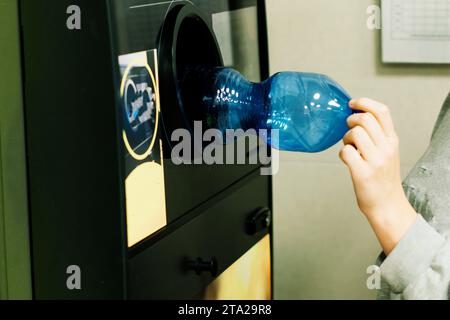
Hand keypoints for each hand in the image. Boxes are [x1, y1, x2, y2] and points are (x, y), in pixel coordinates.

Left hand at [339, 98, 416, 254]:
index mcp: (392, 140)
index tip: (352, 104)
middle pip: (365, 119)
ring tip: (349, 148)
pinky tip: (347, 160)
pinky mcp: (362, 173)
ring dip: (346, 138)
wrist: (387, 205)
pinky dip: (342, 153)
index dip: (364, 102)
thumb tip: (355, 118)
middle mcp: (386, 148)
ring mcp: (375, 161)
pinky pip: (345, 152)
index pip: (381, 111)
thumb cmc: (383, 178)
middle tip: (348, 129)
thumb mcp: (387, 152)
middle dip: (350, 121)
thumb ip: (376, 136)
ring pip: (354, 133)